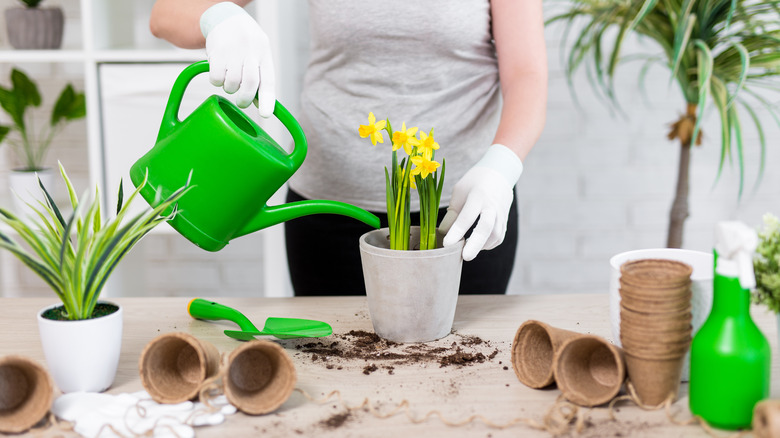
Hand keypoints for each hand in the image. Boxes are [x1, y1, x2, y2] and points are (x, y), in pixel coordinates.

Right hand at [200, 2, 275, 117]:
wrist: (226, 18)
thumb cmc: (245, 42)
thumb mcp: (258, 53)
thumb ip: (260, 76)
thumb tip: (260, 104)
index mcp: (264, 53)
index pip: (268, 80)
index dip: (267, 100)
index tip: (265, 114)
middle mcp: (250, 51)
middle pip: (250, 83)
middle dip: (245, 99)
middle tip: (242, 102)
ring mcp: (233, 51)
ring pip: (231, 83)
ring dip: (230, 88)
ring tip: (230, 80)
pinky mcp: (216, 52)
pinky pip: (216, 77)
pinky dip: (217, 81)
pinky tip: (219, 73)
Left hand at [439, 144, 522, 260]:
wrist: (499, 174)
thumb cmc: (474, 183)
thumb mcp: (459, 192)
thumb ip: (453, 212)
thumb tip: (443, 233)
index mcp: (478, 196)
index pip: (467, 216)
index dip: (457, 231)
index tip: (447, 244)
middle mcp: (492, 206)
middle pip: (486, 227)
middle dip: (475, 244)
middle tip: (465, 257)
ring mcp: (501, 215)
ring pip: (495, 235)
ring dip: (480, 246)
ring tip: (466, 250)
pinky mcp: (505, 222)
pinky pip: (498, 238)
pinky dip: (487, 244)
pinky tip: (477, 246)